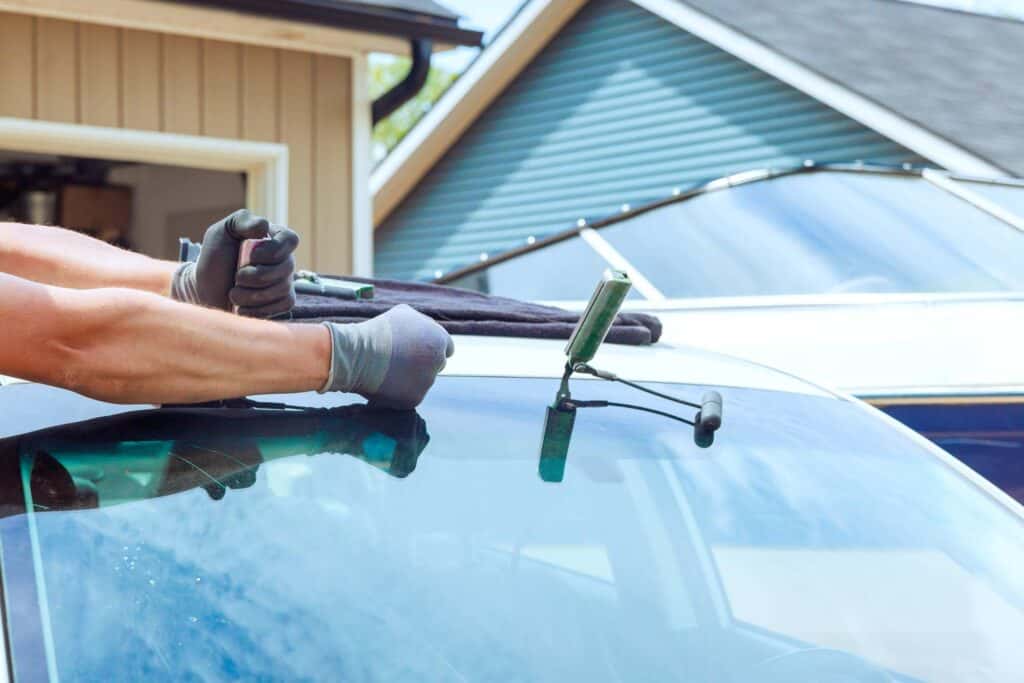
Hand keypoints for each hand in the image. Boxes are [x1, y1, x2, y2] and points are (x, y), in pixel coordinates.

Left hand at [170, 209, 298, 317]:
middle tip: (236, 277)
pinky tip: (242, 307)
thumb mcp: (222, 232)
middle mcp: (284, 259)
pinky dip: (257, 308)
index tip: (251, 256)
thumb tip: (265, 227)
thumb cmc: (214, 257)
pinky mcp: (282, 302)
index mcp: (274, 237)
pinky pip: (282, 307)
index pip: (291, 240)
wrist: (205, 289)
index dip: (273, 250)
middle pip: (287, 268)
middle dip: (256, 276)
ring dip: (252, 294)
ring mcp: (286, 281)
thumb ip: (243, 221)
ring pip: (282, 289)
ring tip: (233, 293)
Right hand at [320, 304, 454, 408]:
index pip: (447, 348)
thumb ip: (424, 325)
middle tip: (402, 359)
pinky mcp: (414, 399)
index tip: (420, 350)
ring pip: (422, 381)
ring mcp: (427, 382)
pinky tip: (385, 381)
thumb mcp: (405, 315)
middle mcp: (438, 362)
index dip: (432, 348)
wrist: (358, 355)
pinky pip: (409, 395)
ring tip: (387, 368)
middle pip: (436, 365)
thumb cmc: (379, 332)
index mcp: (439, 340)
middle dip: (423, 363)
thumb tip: (427, 331)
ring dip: (410, 377)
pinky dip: (399, 391)